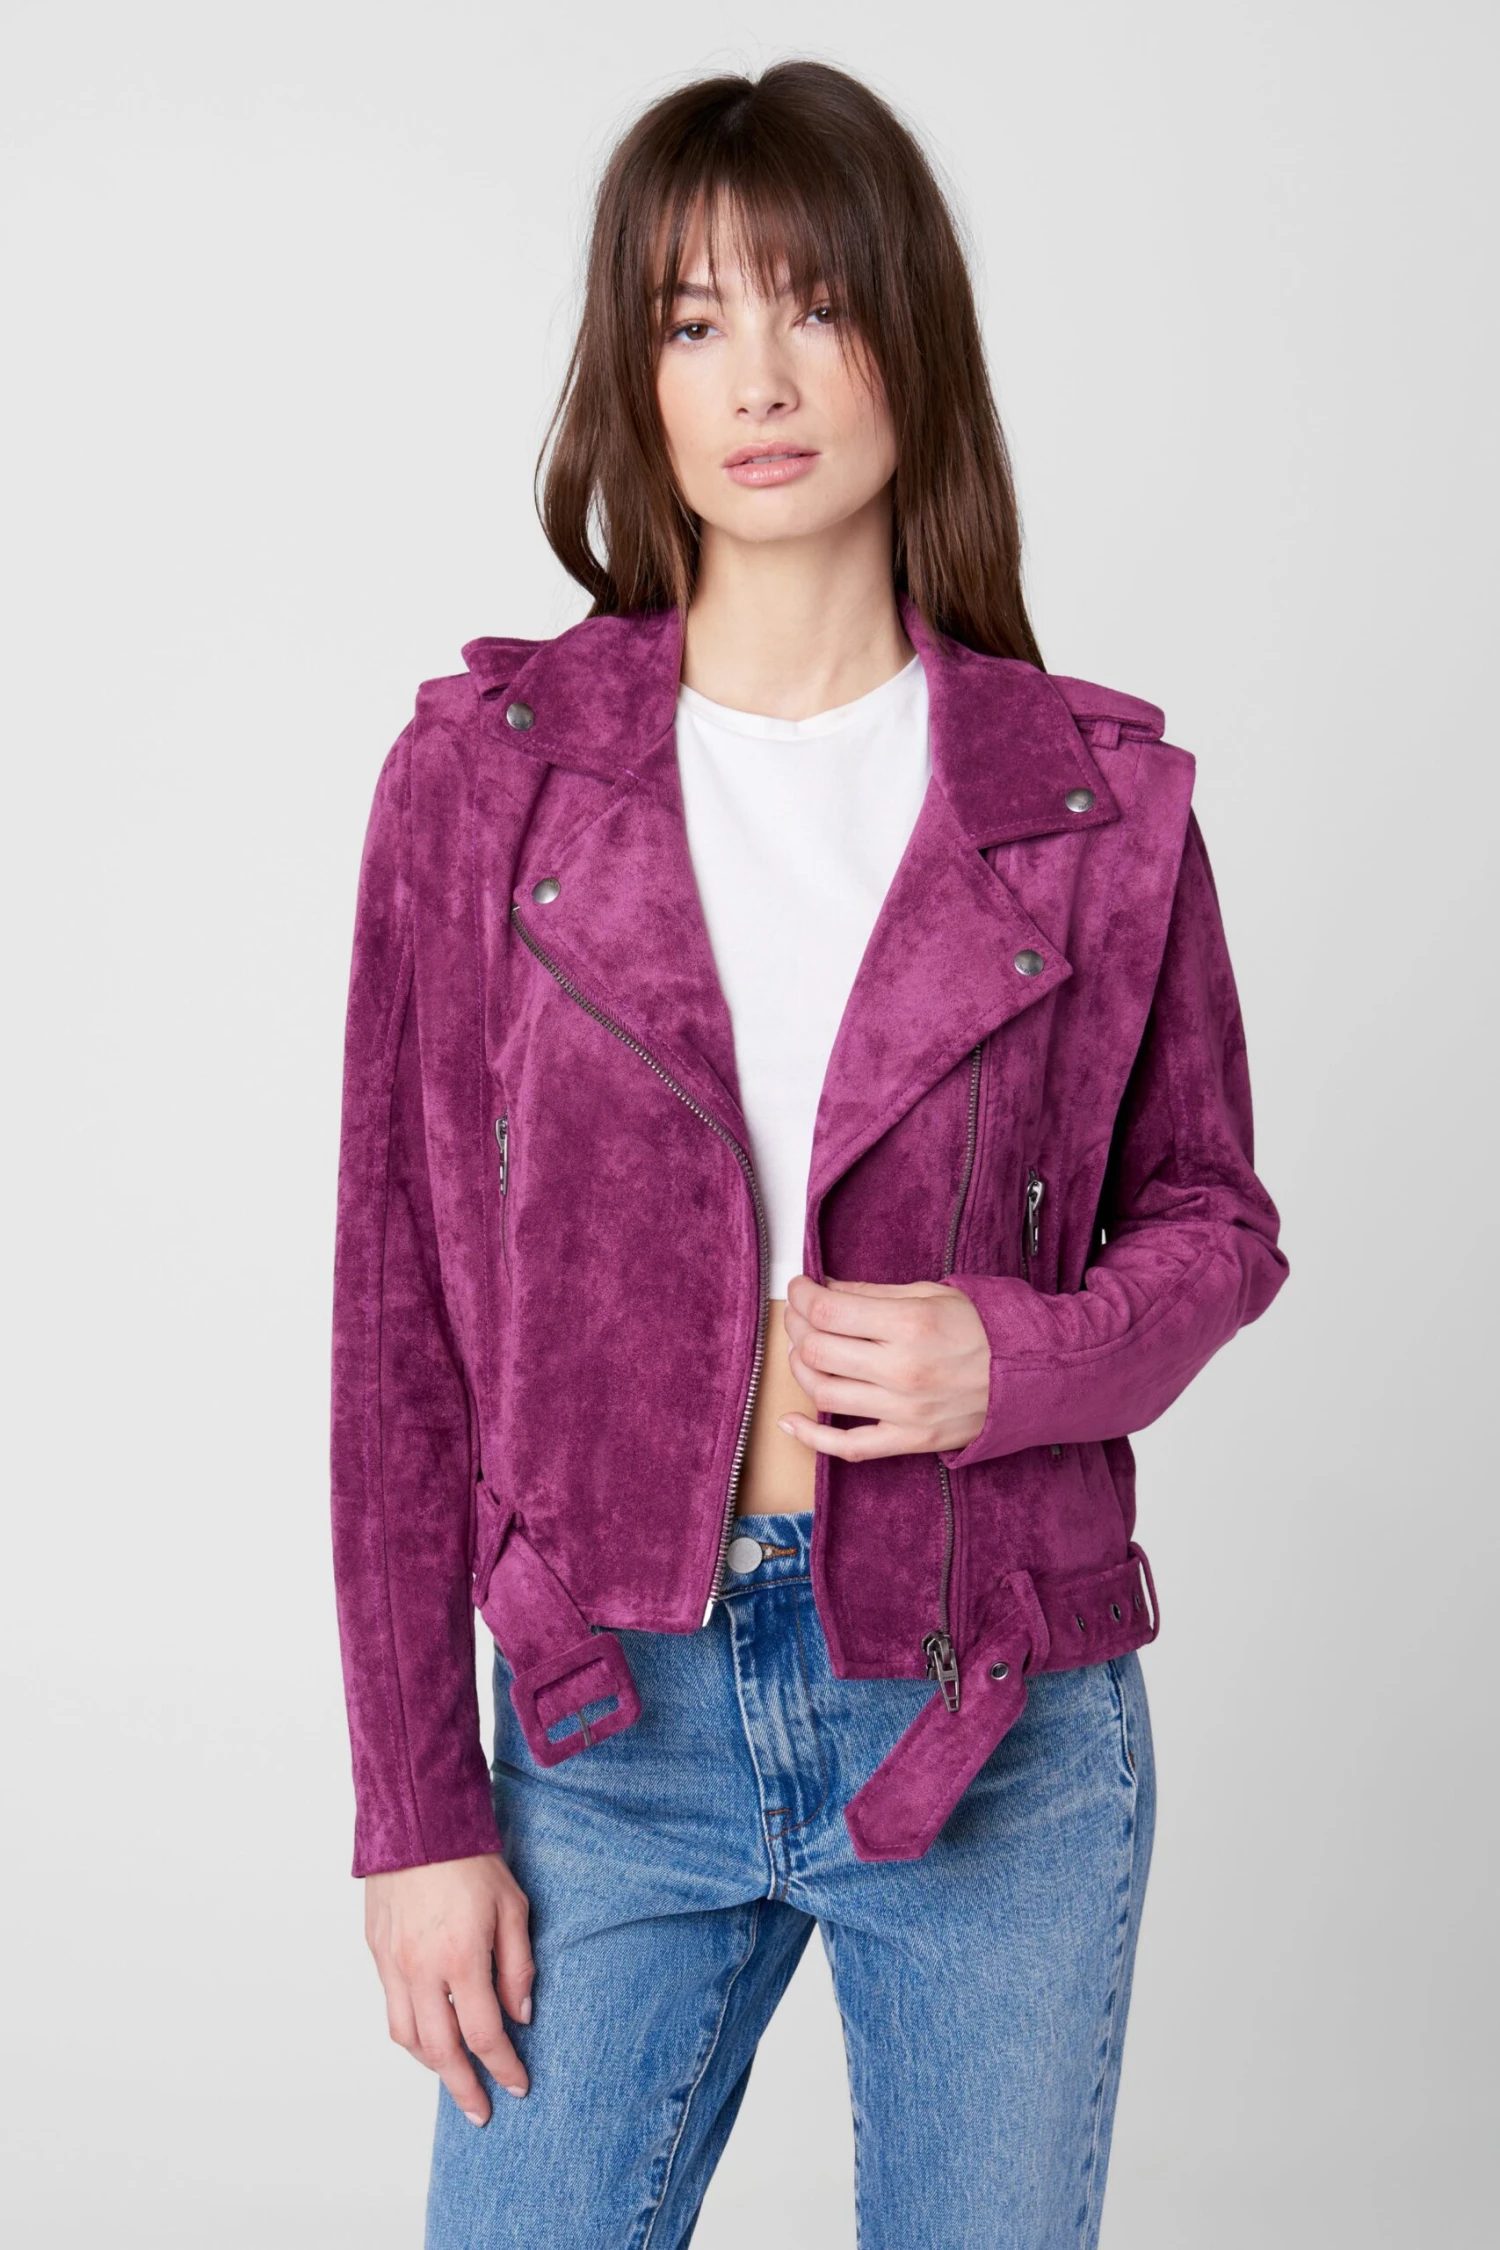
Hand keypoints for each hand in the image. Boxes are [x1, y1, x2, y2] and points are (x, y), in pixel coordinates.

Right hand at [365, 1852, 533, 2122]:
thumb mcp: (513, 1907)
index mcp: (461, 1958)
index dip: (503, 2067)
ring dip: (432, 2067)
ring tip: (454, 2078)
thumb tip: (521, 2016)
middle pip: (441, 2051)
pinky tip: (427, 2037)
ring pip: (407, 2038)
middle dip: (464, 2087)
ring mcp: (393, 1963)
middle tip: (481, 2111)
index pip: (484, 2034)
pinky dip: (410, 2035)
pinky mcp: (376, 1952)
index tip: (518, 2085)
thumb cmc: (470, 1859)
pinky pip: (390, 2010)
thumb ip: (517, 1966)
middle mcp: (421, 1969)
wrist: (417, 1819)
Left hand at [778, 1274, 989, 1459]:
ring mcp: (904, 1410)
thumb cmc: (985, 1329)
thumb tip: (824, 1289)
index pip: (827, 1310)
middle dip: (796, 1326)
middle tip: (800, 1314)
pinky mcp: (910, 1440)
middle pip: (816, 1350)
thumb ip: (872, 1293)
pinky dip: (811, 1438)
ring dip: (800, 1368)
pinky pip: (848, 1447)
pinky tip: (790, 1421)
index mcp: (909, 1324)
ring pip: (824, 1393)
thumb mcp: (931, 1293)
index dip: (801, 1295)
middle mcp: (902, 1369)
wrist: (1032, 1374)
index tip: (800, 1288)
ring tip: (804, 1351)